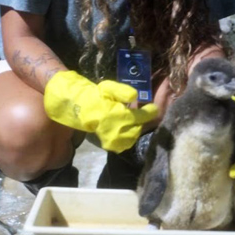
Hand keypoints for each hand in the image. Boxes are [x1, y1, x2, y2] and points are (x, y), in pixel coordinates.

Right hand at [44, 71, 158, 151]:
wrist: (81, 111)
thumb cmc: (97, 96)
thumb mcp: (108, 88)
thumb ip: (122, 91)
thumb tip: (135, 96)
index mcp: (117, 116)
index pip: (142, 116)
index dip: (150, 111)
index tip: (153, 108)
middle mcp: (117, 131)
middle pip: (140, 127)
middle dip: (141, 119)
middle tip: (139, 113)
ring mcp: (115, 140)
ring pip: (135, 135)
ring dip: (136, 127)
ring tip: (131, 120)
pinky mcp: (112, 146)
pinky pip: (128, 142)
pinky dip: (129, 135)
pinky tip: (126, 128)